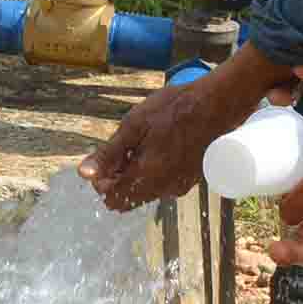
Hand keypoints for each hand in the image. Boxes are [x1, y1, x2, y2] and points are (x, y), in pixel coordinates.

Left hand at [76, 67, 291, 212]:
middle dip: (119, 177)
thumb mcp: (134, 126)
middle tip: (124, 148)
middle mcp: (164, 189)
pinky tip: (160, 145)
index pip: (112, 199)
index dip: (102, 182)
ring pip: (147, 190)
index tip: (106, 158)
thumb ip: (109, 153)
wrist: (218, 104)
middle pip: (129, 197)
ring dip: (137, 173)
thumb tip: (83, 173)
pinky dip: (155, 171)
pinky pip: (164, 183)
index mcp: (146, 178)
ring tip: (144, 142)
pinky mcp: (191, 179)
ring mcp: (180, 185)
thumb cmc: (175, 110)